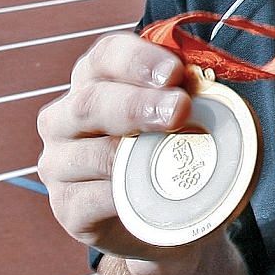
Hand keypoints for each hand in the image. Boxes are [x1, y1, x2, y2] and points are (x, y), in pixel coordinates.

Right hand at [36, 32, 194, 262]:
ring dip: (132, 153)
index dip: (139, 59)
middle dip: (138, 104)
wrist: (164, 218)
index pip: (106, 56)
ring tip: (169, 154)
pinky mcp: (66, 207)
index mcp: (96, 80)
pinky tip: (146, 194)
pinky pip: (89, 200)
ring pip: (88, 154)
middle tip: (180, 109)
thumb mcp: (186, 118)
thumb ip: (194, 97)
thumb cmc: (172, 152)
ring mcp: (59, 163)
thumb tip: (214, 86)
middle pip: (91, 102)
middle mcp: (66, 117)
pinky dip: (120, 197)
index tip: (175, 72)